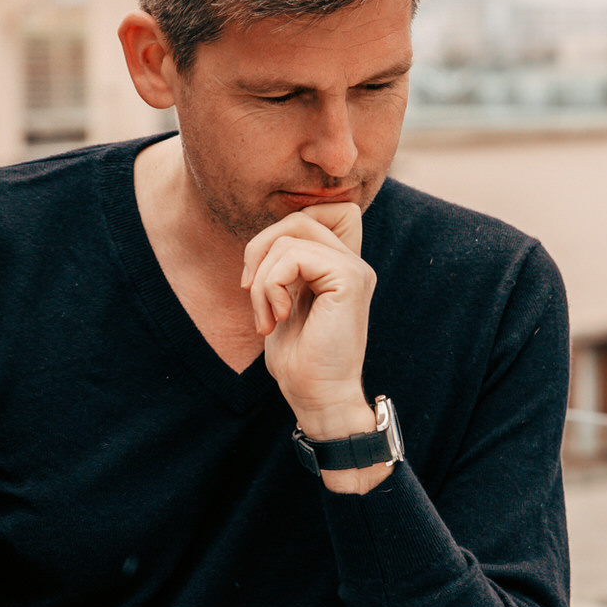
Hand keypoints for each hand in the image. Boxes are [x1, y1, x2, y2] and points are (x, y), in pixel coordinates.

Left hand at [241, 203, 375, 436]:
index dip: (286, 226)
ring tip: (267, 316)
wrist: (318, 397)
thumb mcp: (283, 302)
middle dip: (261, 247)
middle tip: (251, 290)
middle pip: (300, 215)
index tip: (265, 274)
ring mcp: (354, 269)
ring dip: (262, 278)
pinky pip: (292, 255)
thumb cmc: (299, 360)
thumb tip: (264, 239)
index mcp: (340, 266)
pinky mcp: (348, 279)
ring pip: (290, 235)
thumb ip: (283, 266)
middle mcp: (353, 262)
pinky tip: (278, 316)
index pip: (324, 209)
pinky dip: (270, 285)